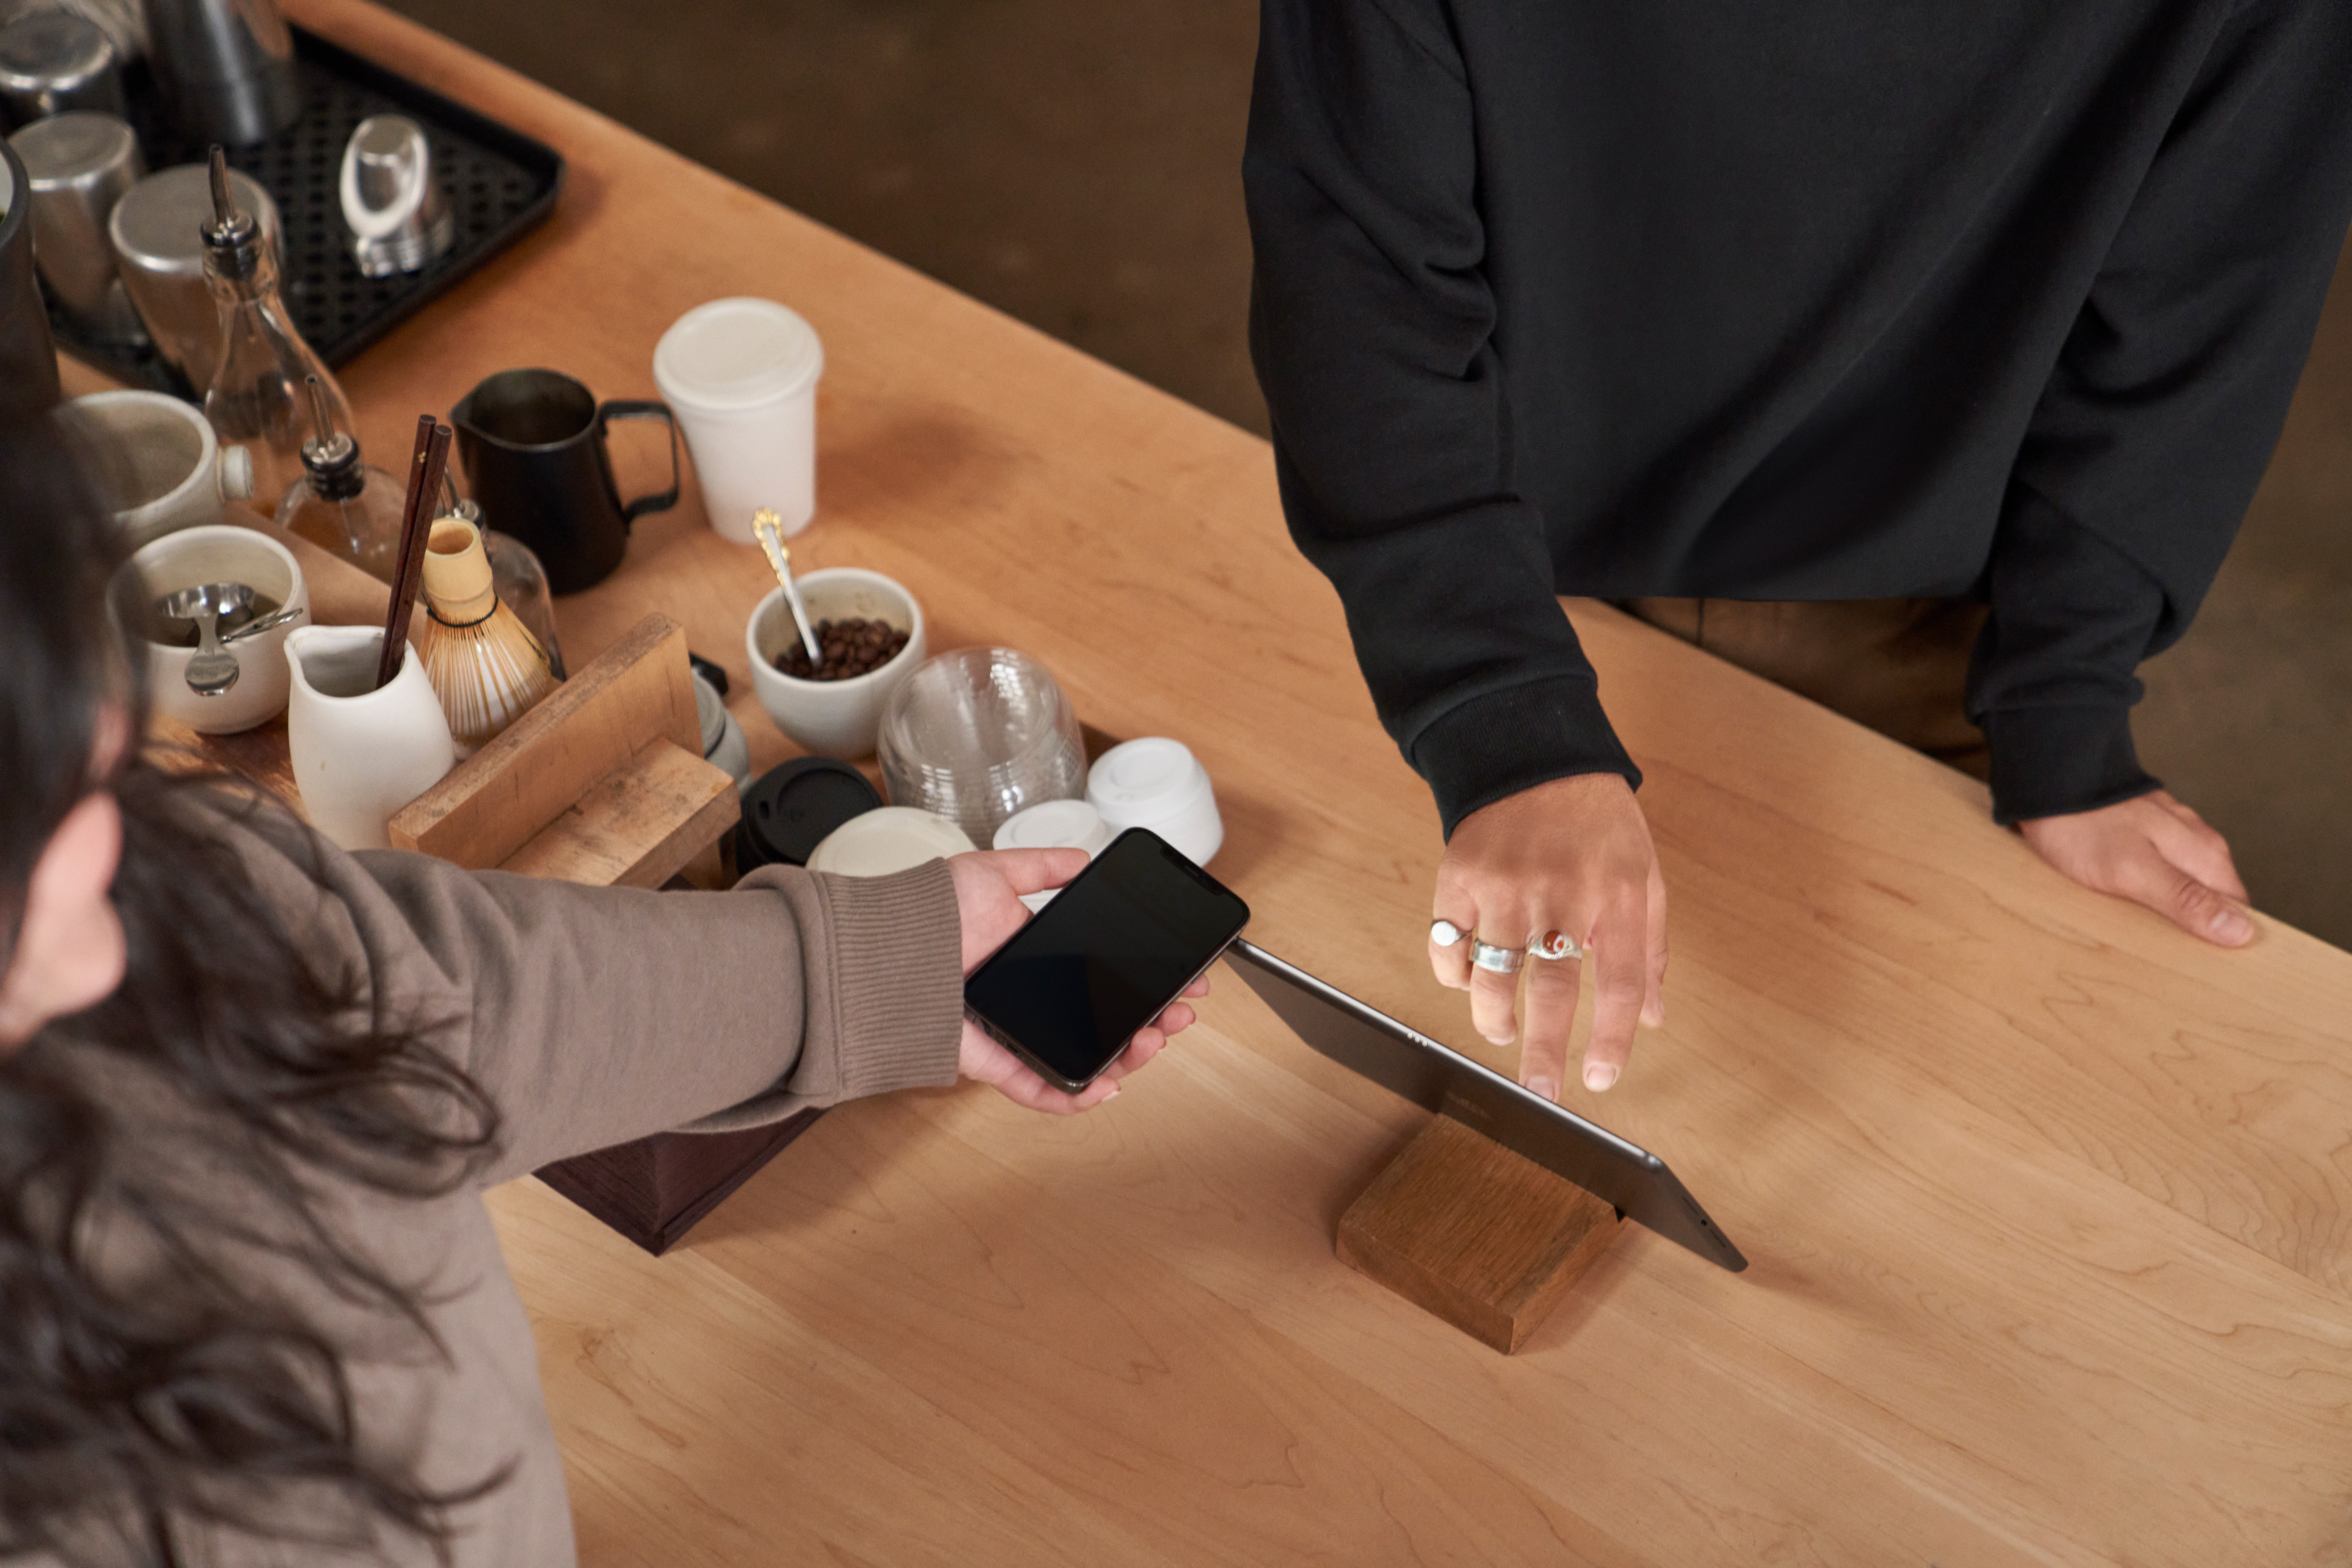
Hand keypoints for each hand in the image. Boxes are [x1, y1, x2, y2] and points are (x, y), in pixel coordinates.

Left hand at [947, 848, 1208, 1112]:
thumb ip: (1039, 867)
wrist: (885, 950)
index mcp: (1035, 962)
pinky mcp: (996, 1062)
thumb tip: (1081, 860)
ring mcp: (1016, 1034)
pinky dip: (1073, 1097)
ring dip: (1126, 1058)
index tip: (1180, 980)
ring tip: (1154, 1041)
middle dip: (1151, 1022)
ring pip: (1081, 1059)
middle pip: (1102, 1023)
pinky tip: (1107, 1087)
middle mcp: (1030, 1002)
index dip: (1144, 983)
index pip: (1101, 979)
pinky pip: (1038, 1089)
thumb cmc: (927, 913)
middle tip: (1180, 1013)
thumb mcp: (992, 874)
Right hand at [1431, 774, 1665, 1100]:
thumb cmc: (1597, 823)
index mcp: (1618, 896)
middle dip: (1543, 1051)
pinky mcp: (1460, 876)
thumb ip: (1649, 949)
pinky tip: (1469, 980)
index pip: (1620, 983)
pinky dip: (1455, 975)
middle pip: (1552, 989)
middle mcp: (1563, 893)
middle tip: (1541, 1091)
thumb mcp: (1644, 876)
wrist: (1537, 756)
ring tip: (1501, 1031)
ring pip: (1492, 974)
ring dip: (1494, 1017)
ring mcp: (1507, 885)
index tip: (1599, 1078)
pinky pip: (1449, 945)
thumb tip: (1652, 1018)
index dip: (1610, 1039)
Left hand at [2018, 789, 2253, 945]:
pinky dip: (2148, 894)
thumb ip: (2185, 898)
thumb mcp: (2135, 871)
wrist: (2050, 781)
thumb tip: (2241, 931)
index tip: (2206, 968)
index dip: (2225, 940)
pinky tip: (2127, 908)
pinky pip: (2159, 874)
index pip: (2237, 910)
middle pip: (2212, 900)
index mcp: (2206, 854)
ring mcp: (2171, 837)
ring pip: (2185, 887)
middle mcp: (2197, 844)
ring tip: (2146, 940)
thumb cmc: (2085, 827)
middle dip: (2196, 930)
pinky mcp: (2144, 837)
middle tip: (2168, 960)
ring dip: (2170, 914)